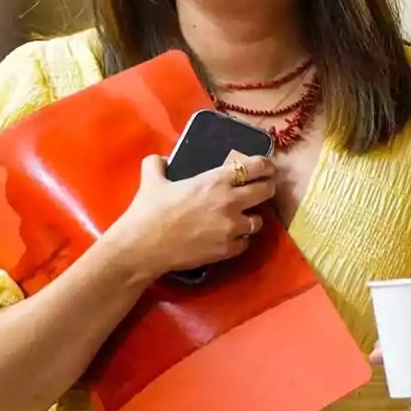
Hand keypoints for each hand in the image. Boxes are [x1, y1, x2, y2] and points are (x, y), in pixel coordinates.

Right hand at [113, 154, 275, 277]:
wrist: (144, 247)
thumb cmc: (149, 210)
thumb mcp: (151, 179)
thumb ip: (157, 164)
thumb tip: (161, 160)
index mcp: (215, 180)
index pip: (255, 167)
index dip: (265, 165)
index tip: (267, 167)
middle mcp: (230, 202)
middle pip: (266, 191)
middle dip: (267, 188)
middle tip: (263, 188)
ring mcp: (232, 228)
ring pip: (258, 221)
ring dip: (251, 218)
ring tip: (241, 218)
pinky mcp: (228, 250)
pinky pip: (245, 243)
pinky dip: (239, 239)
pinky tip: (229, 238)